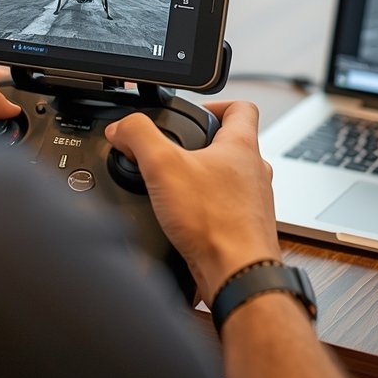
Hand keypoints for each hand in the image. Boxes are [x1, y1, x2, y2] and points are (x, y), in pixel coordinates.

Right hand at [105, 101, 281, 303]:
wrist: (237, 273)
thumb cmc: (215, 223)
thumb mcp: (164, 167)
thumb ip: (139, 138)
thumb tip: (122, 127)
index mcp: (241, 147)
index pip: (242, 108)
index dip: (218, 104)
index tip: (196, 112)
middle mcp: (255, 172)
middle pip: (234, 144)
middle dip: (204, 145)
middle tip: (178, 152)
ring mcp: (254, 201)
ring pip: (231, 178)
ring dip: (206, 178)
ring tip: (178, 185)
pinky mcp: (246, 227)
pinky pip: (228, 208)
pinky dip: (208, 208)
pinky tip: (187, 219)